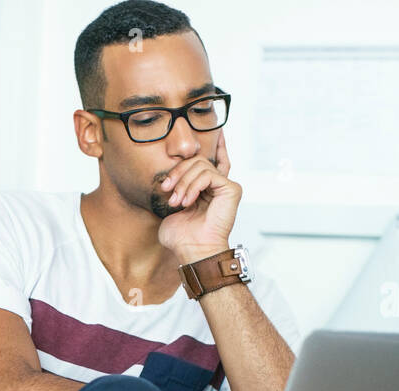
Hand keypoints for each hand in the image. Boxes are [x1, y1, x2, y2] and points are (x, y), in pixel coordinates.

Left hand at [156, 129, 240, 263]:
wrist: (193, 251)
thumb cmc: (181, 237)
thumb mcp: (170, 208)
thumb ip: (173, 190)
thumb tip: (166, 177)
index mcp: (207, 189)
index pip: (211, 160)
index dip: (216, 144)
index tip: (218, 131)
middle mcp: (219, 185)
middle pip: (197, 160)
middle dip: (178, 172)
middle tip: (167, 190)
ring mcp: (226, 186)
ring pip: (200, 165)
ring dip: (183, 182)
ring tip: (176, 202)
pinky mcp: (231, 189)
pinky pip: (208, 174)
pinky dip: (193, 185)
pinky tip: (187, 201)